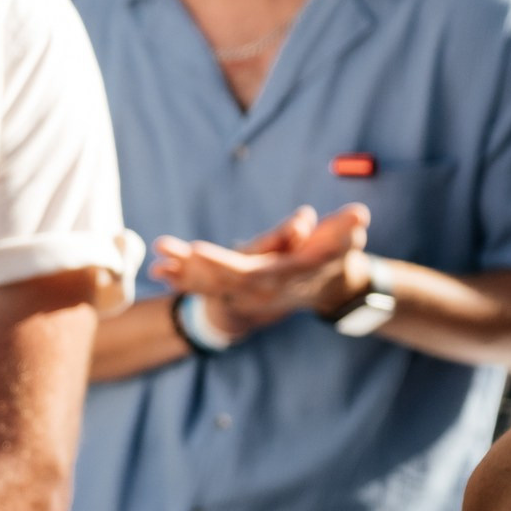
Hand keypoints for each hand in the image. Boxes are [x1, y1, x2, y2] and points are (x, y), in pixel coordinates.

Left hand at [150, 201, 374, 336]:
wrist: (331, 285)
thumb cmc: (337, 255)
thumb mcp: (346, 239)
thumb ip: (347, 228)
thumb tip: (358, 215)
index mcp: (280, 277)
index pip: (246, 273)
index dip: (221, 263)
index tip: (196, 250)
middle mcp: (260, 291)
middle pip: (218, 281)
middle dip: (189, 266)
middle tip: (161, 247)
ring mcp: (247, 296)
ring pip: (208, 287)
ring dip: (179, 276)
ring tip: (152, 266)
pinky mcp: (239, 293)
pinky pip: (207, 289)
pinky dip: (183, 281)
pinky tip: (157, 272)